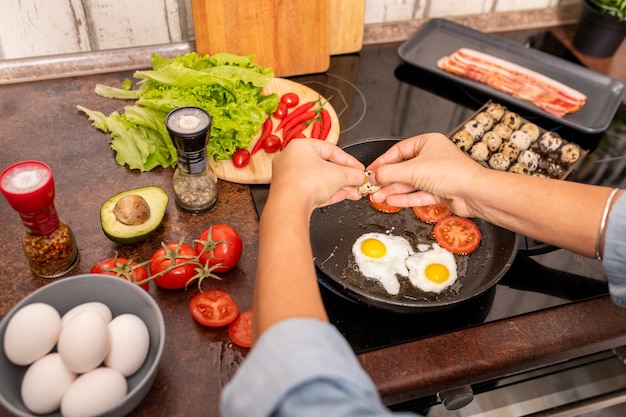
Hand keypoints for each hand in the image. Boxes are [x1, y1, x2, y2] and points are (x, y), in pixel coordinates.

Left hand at [270, 139, 365, 210]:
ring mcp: (289, 177)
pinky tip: (342, 196)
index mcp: (301, 146)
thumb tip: (360, 176)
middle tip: (356, 181)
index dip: (349, 161)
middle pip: (325, 166)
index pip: (331, 150)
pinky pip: (312, 190)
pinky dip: (327, 192)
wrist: (289, 207)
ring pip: (319, 180)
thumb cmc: (306, 184)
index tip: (358, 169)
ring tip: (353, 191)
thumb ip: (353, 174)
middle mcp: (292, 159)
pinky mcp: (290, 193)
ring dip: (339, 186)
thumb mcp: (339, 176)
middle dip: (344, 176)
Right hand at [366, 133, 487, 217]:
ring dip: (393, 190)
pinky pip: (418, 194)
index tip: (371, 171)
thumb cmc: (452, 173)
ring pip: (410, 183)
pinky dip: (404, 198)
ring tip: (377, 197)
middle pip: (403, 168)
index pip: (398, 151)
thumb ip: (389, 173)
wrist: (474, 193)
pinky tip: (392, 201)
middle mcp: (432, 157)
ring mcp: (436, 175)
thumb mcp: (412, 170)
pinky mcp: (440, 191)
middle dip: (387, 179)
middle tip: (372, 186)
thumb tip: (374, 175)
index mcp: (428, 143)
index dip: (383, 162)